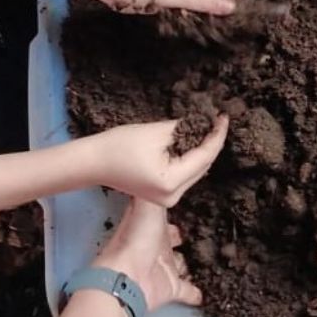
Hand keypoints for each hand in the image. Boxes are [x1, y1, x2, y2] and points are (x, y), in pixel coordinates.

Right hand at [91, 115, 228, 205]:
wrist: (94, 163)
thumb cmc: (120, 146)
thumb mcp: (157, 132)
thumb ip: (184, 128)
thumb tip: (203, 122)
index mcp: (172, 182)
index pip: (204, 157)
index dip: (216, 136)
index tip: (223, 117)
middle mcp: (173, 196)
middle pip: (203, 167)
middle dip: (211, 143)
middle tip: (217, 120)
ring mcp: (168, 199)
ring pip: (196, 172)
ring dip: (202, 150)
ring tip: (208, 127)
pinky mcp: (162, 195)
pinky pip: (185, 175)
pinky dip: (190, 159)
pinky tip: (194, 141)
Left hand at [94, 199, 201, 311]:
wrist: (128, 277)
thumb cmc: (137, 237)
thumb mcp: (149, 205)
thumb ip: (158, 188)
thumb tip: (161, 162)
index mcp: (152, 226)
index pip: (165, 216)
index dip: (174, 210)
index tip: (189, 202)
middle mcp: (157, 246)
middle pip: (172, 240)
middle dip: (183, 236)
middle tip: (204, 228)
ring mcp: (164, 268)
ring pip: (179, 264)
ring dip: (190, 262)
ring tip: (211, 256)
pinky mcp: (172, 289)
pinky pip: (187, 291)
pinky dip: (196, 292)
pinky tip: (209, 289)